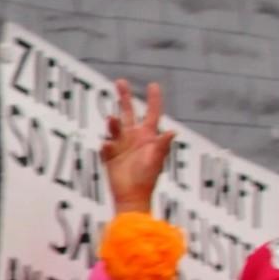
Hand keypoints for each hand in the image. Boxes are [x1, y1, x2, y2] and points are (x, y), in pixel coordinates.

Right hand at [99, 79, 175, 215]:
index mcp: (148, 137)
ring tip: (111, 121)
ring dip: (113, 123)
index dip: (153, 100)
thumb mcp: (155, 161)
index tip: (153, 85)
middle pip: (129, 112)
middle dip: (125, 97)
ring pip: (115, 126)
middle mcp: (134, 138)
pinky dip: (106, 146)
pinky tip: (108, 149)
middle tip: (120, 82)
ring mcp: (121, 145)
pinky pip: (106, 145)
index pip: (152, 114)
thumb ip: (162, 146)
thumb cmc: (146, 180)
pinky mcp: (110, 155)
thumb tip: (172, 132)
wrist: (131, 198)